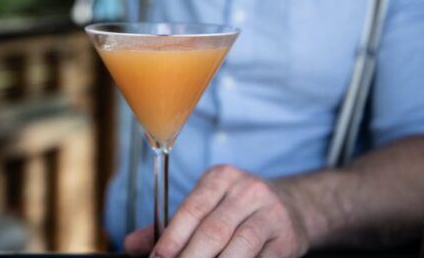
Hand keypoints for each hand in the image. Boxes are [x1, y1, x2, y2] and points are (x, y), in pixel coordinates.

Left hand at [124, 165, 309, 257]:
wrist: (292, 206)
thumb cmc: (236, 209)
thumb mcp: (205, 206)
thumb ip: (169, 226)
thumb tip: (131, 245)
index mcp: (221, 178)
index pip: (192, 209)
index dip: (172, 238)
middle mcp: (247, 190)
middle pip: (213, 230)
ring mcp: (271, 213)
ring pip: (239, 247)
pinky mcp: (287, 238)